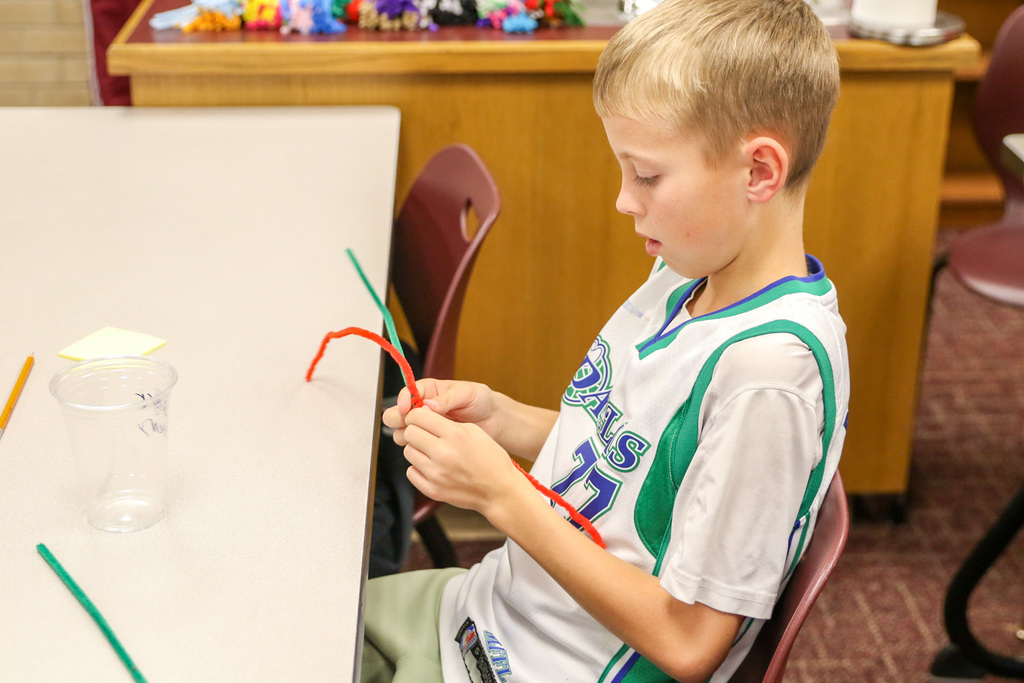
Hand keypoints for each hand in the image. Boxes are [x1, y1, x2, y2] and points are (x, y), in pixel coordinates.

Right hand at [382, 379, 498, 446]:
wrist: (493, 420)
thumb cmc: (481, 400)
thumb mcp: (467, 393)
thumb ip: (448, 398)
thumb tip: (429, 405)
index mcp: (429, 390)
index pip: (407, 393)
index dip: (403, 400)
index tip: (406, 408)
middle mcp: (422, 408)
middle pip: (396, 413)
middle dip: (399, 419)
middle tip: (409, 424)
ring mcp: (425, 426)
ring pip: (401, 431)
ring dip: (407, 434)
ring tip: (424, 437)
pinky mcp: (430, 441)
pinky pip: (414, 445)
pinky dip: (416, 447)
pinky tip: (429, 447)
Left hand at [400, 406, 531, 516]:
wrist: (499, 490)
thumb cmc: (490, 458)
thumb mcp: (474, 431)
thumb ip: (447, 422)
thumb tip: (422, 415)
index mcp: (455, 435)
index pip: (418, 416)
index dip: (417, 415)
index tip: (421, 418)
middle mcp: (443, 454)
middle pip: (409, 433)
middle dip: (416, 430)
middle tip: (426, 434)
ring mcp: (436, 474)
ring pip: (408, 451)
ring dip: (417, 449)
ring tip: (432, 452)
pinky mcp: (432, 490)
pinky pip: (411, 471)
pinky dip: (419, 468)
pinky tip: (433, 467)